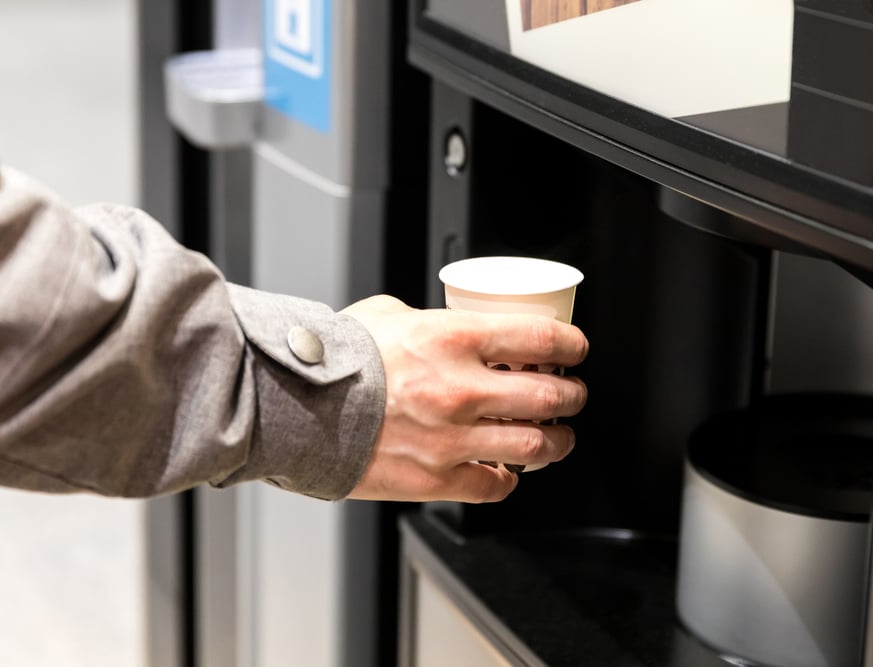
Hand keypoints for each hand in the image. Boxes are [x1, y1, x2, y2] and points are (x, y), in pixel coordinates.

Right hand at [341, 295, 588, 502]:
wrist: (296, 407)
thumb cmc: (336, 359)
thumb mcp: (386, 316)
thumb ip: (427, 321)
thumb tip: (443, 323)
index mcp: (454, 339)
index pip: (541, 339)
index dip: (572, 345)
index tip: (576, 350)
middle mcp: (462, 389)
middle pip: (550, 396)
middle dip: (572, 396)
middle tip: (572, 395)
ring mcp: (452, 438)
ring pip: (535, 446)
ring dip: (557, 441)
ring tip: (557, 438)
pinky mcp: (435, 478)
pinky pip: (494, 486)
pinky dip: (508, 480)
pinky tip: (507, 471)